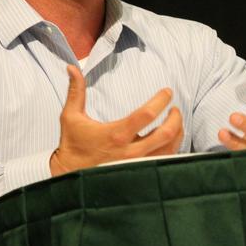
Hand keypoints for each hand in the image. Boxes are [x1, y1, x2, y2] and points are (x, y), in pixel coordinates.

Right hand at [50, 65, 182, 175]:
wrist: (68, 177)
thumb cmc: (72, 145)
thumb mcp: (71, 117)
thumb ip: (75, 90)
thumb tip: (71, 67)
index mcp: (116, 134)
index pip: (147, 115)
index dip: (161, 100)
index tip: (168, 92)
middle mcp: (129, 152)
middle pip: (165, 134)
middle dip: (176, 118)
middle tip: (175, 109)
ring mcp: (136, 166)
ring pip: (168, 151)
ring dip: (177, 134)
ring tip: (176, 122)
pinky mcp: (138, 176)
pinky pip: (163, 163)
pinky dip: (171, 149)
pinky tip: (170, 140)